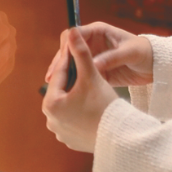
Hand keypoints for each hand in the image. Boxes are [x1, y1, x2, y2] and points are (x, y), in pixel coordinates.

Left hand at [42, 28, 121, 152]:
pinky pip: (73, 120)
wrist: (121, 137)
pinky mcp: (69, 140)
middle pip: (63, 91)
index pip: (60, 75)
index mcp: (50, 103)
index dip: (70, 59)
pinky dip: (80, 112)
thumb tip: (71, 30)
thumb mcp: (92, 76)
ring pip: (68, 105)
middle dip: (73, 79)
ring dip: (76, 95)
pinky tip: (91, 105)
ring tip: (89, 84)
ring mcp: (59, 132)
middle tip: (85, 67)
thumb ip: (80, 53)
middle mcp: (50, 120)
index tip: (76, 48)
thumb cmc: (105, 105)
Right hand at [45, 21, 152, 87]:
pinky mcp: (95, 70)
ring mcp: (92, 56)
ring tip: (53, 86)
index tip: (62, 61)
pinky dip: (72, 81)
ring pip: (71, 63)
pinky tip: (66, 91)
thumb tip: (93, 65)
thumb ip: (112, 58)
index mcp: (98, 31)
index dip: (66, 47)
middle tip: (51, 77)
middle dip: (59, 62)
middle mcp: (92, 42)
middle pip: (69, 49)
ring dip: (62, 73)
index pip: (75, 35)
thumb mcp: (130, 53)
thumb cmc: (145, 53)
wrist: (156, 66)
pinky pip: (80, 74)